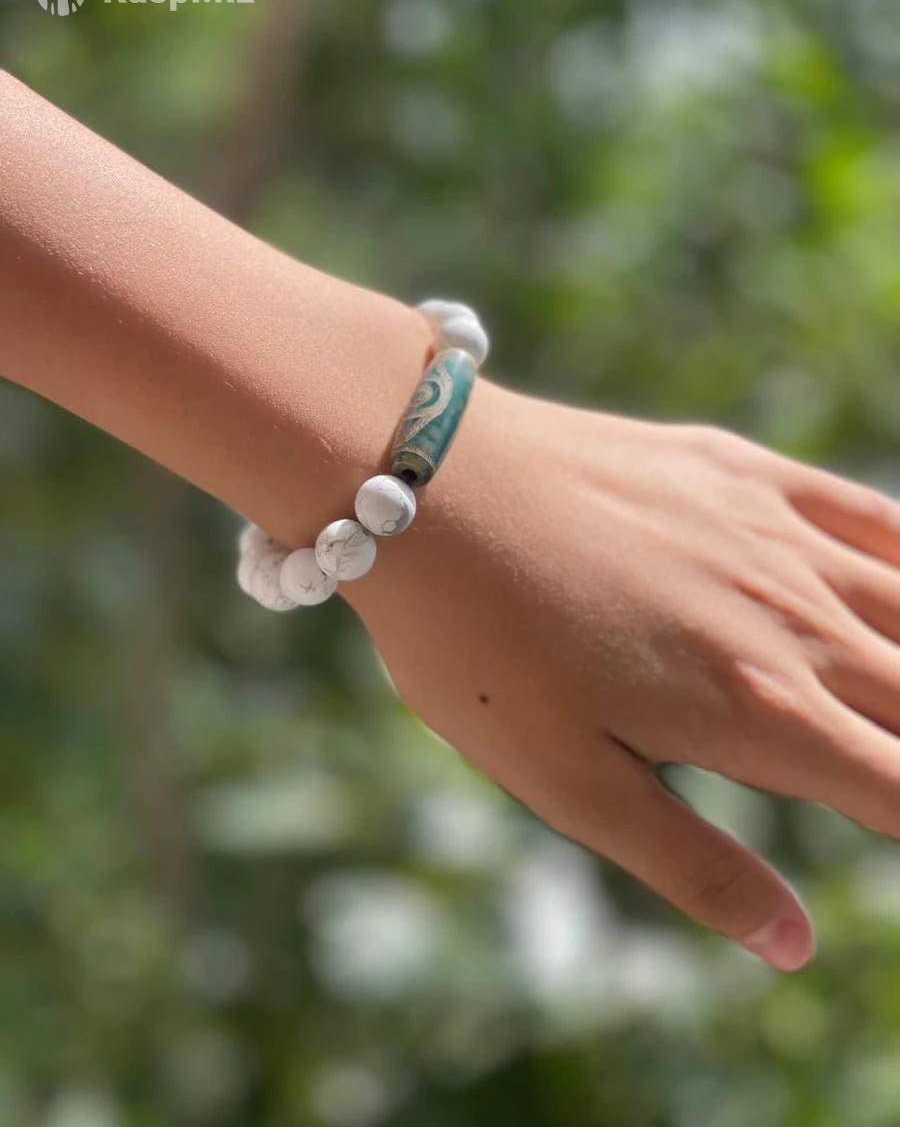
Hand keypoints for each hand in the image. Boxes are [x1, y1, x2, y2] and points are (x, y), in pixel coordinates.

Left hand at [345, 380, 899, 969]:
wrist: (430, 485)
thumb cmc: (479, 645)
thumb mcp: (568, 781)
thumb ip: (691, 863)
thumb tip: (792, 946)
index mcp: (761, 715)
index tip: (899, 824)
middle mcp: (797, 623)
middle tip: (890, 773)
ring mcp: (777, 537)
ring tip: (898, 699)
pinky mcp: (745, 473)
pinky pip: (873, 516)